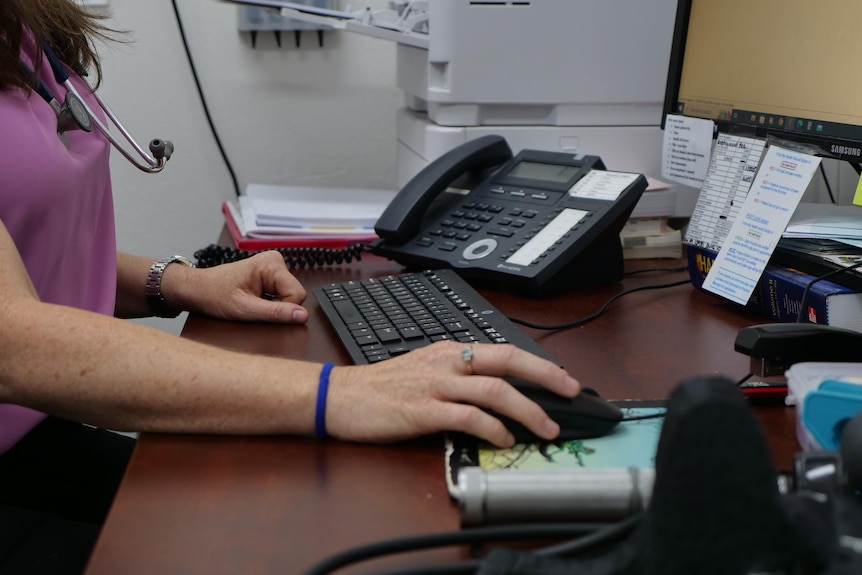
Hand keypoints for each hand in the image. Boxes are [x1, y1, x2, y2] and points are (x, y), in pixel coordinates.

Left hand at [169, 251, 308, 322]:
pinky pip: (281, 293)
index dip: (283, 309)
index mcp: (271, 264)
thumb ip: (276, 313)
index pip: (298, 294)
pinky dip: (269, 301)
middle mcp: (275, 261)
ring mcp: (273, 266)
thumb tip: (302, 316)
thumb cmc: (214, 294)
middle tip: (253, 305)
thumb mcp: (245, 309)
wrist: (197, 289)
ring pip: (289, 295)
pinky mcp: (270, 273)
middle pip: (294, 294)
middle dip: (277, 306)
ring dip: (272, 304)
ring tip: (251, 301)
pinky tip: (253, 298)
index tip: (261, 310)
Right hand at [325, 341, 580, 447]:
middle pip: (507, 361)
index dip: (538, 364)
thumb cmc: (380, 388)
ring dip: (527, 409)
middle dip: (546, 375)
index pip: (503, 351)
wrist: (339, 396)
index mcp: (449, 351)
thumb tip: (496, 393)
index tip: (562, 378)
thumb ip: (458, 378)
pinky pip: (467, 417)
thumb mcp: (424, 371)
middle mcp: (447, 362)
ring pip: (494, 389)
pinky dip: (492, 428)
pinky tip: (504, 439)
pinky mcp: (422, 410)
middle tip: (572, 392)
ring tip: (546, 427)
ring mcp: (435, 385)